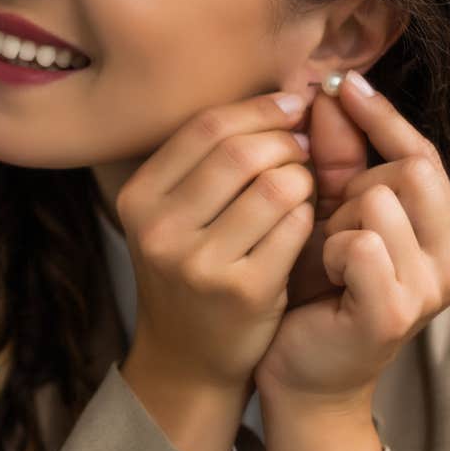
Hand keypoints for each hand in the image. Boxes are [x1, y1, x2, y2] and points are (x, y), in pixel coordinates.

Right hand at [113, 92, 314, 450]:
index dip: (259, 109)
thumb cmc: (191, 270)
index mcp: (139, 198)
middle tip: (305, 148)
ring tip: (306, 185)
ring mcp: (199, 263)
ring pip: (275, 185)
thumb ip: (211, 159)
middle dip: (287, 141)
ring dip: (305, 177)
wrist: (188, 357)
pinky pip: (295, 226)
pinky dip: (310, 214)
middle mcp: (159, 229)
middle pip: (242, 151)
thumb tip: (285, 93)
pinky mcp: (243, 290)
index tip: (293, 106)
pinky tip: (306, 221)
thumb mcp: (175, 213)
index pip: (206, 127)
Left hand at [255, 71, 449, 405]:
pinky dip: (332, 251)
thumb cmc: (316, 291)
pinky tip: (324, 276)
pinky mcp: (397, 312)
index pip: (423, 154)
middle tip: (328, 224)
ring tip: (326, 257)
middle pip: (408, 170)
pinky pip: (361, 243)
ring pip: (380, 202)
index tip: (340, 82)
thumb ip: (338, 157)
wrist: (301, 373)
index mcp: (448, 231)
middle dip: (354, 186)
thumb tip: (330, 89)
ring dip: (337, 222)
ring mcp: (434, 288)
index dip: (382, 116)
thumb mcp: (330, 214)